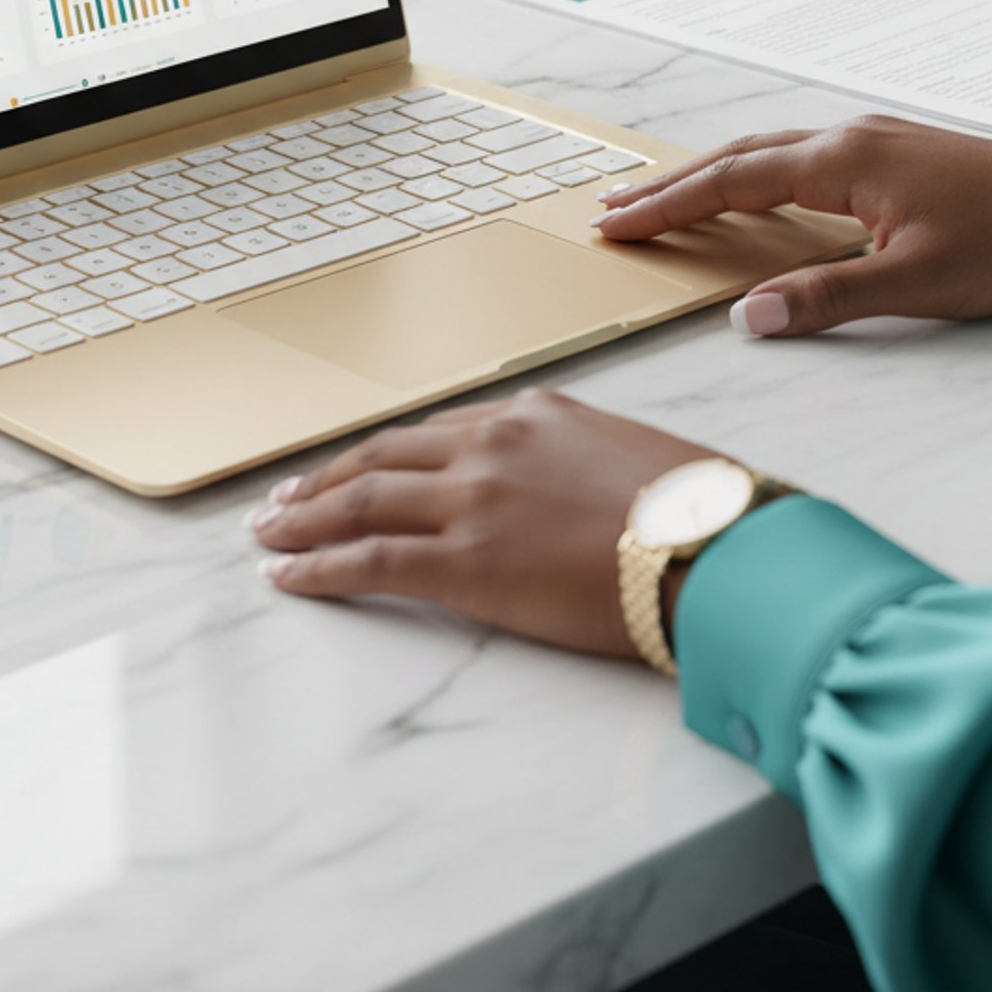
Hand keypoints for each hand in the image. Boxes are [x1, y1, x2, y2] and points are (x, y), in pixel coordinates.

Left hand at [251, 388, 716, 657]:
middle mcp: (491, 444)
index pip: (435, 433)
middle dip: (326, 480)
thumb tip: (567, 495)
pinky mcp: (465, 561)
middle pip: (382, 457)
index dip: (383, 455)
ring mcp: (472, 500)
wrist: (722, 549)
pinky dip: (318, 567)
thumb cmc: (702, 514)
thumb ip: (576, 465)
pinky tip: (287, 576)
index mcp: (533, 415)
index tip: (352, 469)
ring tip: (268, 534)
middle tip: (286, 498)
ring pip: (361, 502)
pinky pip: (369, 561)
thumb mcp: (633, 460)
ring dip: (304, 518)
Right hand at [594, 114, 991, 336]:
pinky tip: (746, 190)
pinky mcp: (886, 152)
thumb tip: (750, 316)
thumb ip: (826, 297)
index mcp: (841, 161)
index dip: (667, 206)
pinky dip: (748, 172)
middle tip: (611, 209)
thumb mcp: (916, 284)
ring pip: (764, 150)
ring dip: (705, 175)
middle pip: (734, 156)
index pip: (730, 182)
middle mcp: (846, 137)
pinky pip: (793, 155)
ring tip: (659, 198)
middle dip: (668, 184)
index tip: (616, 224)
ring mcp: (867, 139)